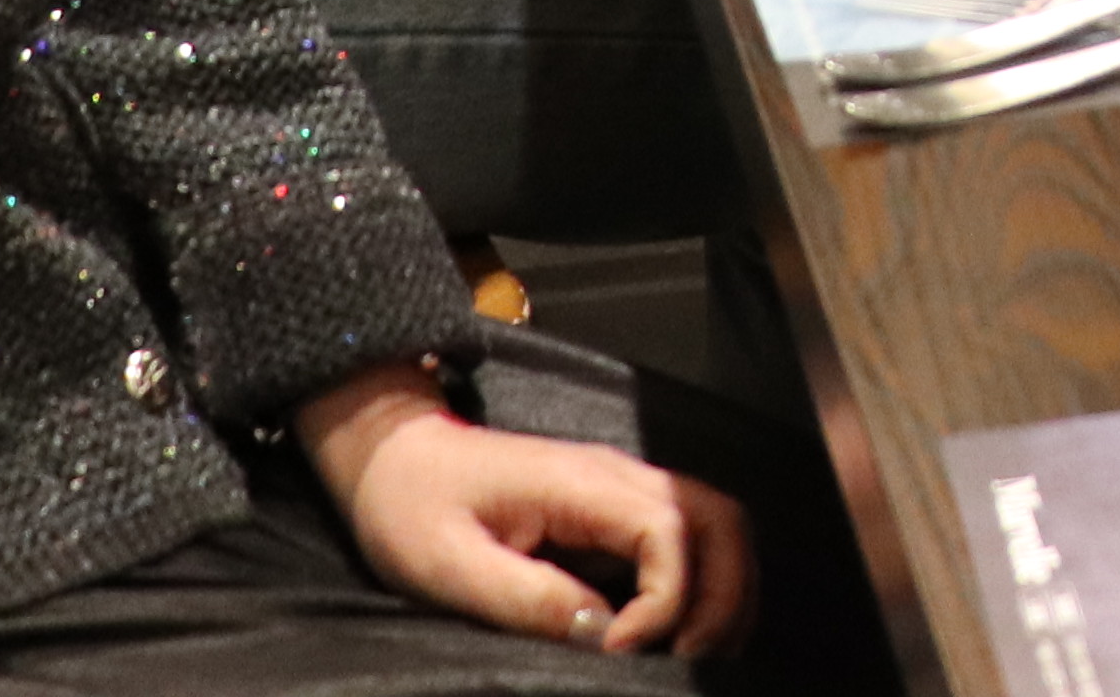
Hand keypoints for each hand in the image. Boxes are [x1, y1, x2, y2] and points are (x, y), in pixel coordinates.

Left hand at [302, 365, 753, 662]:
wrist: (394, 458)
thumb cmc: (412, 507)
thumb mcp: (449, 565)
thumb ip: (527, 598)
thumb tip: (601, 634)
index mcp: (582, 483)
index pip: (669, 531)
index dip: (664, 602)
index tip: (618, 651)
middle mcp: (620, 476)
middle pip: (719, 520)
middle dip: (723, 597)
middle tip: (687, 661)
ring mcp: (623, 489)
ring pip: (717, 525)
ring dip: (724, 590)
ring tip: (693, 653)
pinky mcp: (617, 510)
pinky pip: (690, 537)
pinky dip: (705, 584)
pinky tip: (677, 631)